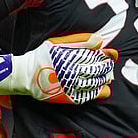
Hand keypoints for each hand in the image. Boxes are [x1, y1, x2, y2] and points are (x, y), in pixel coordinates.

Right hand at [0, 32, 119, 103]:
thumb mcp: (57, 42)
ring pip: (94, 82)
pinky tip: (102, 90)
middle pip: (97, 68)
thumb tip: (99, 40)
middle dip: (106, 67)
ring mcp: (69, 84)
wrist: (25, 75)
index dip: (107, 55)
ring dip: (103, 79)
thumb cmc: (42, 56)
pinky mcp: (67, 96)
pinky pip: (87, 96)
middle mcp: (71, 69)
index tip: (112, 55)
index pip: (95, 55)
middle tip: (109, 66)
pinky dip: (97, 93)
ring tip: (106, 77)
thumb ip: (78, 40)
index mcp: (70, 55)